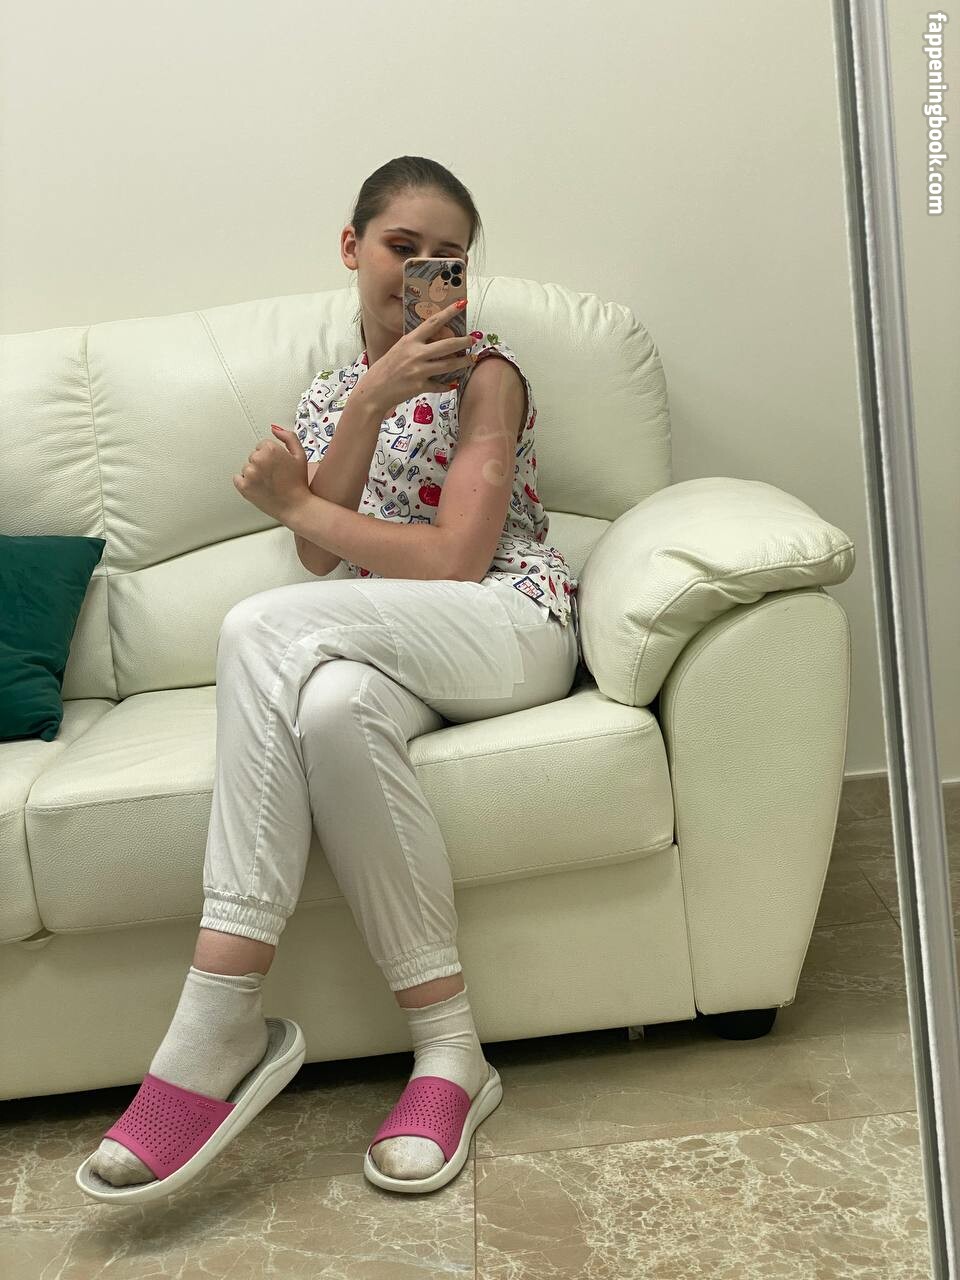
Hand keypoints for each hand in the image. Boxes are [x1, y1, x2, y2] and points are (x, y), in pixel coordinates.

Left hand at [232, 424, 310, 522]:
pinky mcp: (243, 486)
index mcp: (271, 449)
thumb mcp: (300, 455)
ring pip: (247, 467)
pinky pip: (238, 479)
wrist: (296, 506)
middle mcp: (258, 459)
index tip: (278, 465)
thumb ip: (289, 437)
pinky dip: (245, 483)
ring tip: (269, 483)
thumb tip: (275, 429)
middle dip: (263, 463)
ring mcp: (249, 473)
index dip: (271, 456)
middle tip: (275, 475)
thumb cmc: (299, 483)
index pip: (262, 445)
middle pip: (254, 456)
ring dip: (255, 473)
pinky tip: (259, 487)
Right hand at [363, 300, 480, 412]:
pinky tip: (453, 383)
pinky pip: (440, 385)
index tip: (461, 304)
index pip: (432, 322)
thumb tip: (435, 340)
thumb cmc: (385, 368)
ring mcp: (419, 370)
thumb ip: (415, 344)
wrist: (374, 390)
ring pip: (448, 365)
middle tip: (473, 339)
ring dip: (463, 362)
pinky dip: (447, 385)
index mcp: (409, 341)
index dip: (448, 312)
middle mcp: (415, 354)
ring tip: (472, 359)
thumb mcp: (399, 350)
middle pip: (447, 345)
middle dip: (463, 341)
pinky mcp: (420, 386)